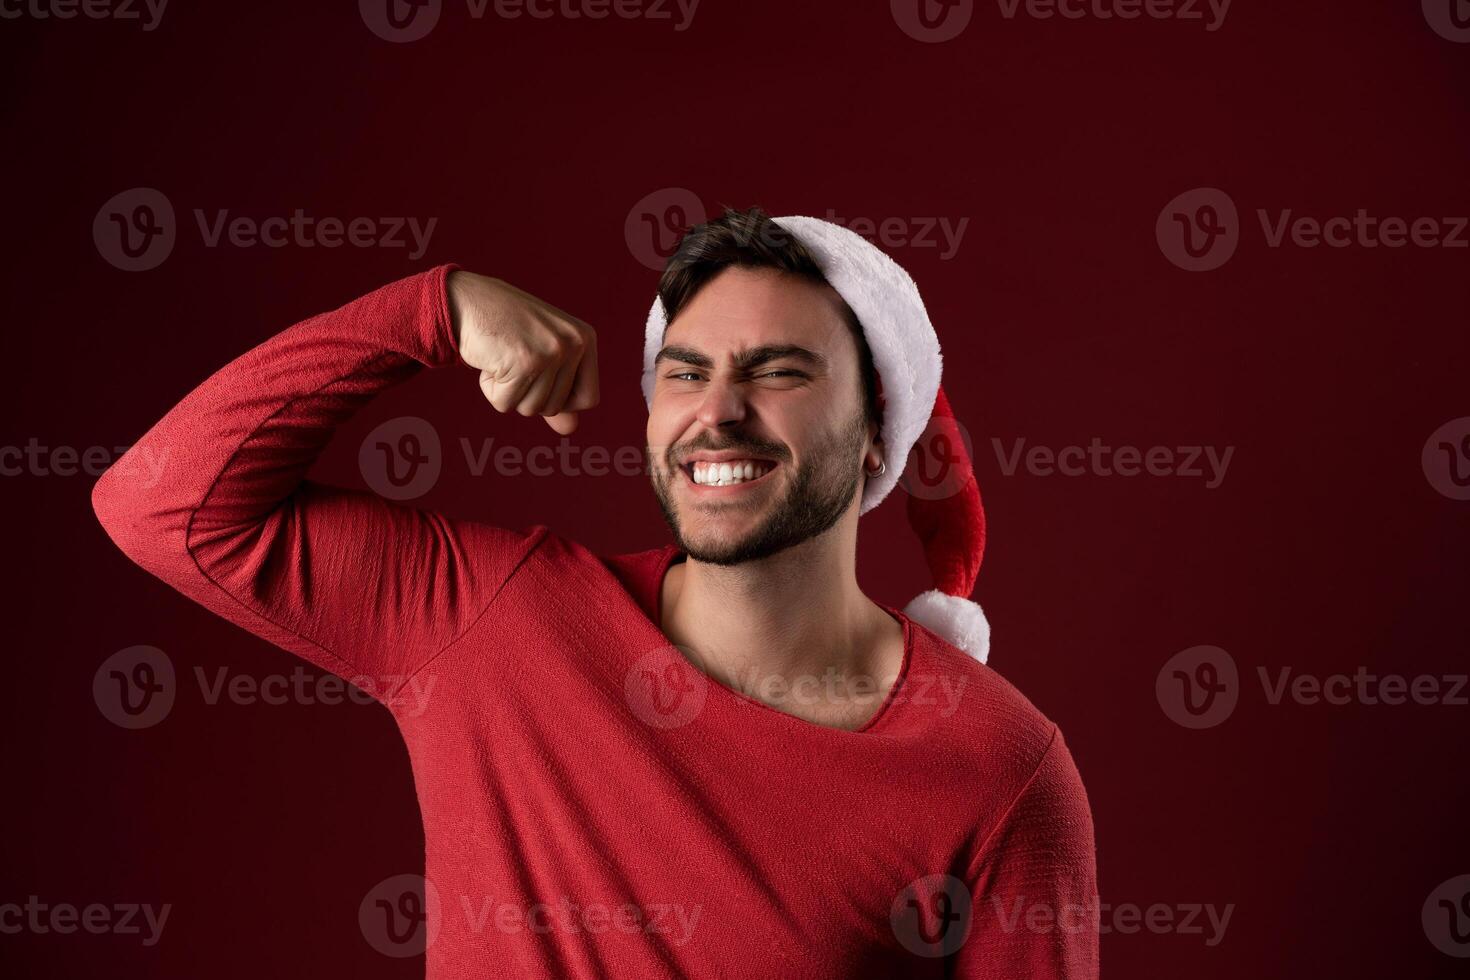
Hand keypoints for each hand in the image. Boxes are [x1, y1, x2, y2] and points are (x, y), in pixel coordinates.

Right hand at [446, 271, 598, 434]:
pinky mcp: (524, 363)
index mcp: (585, 338)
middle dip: (527, 393)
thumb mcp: (541, 355)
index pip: (588, 399)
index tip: (540, 377)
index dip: (562, 400)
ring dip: (508, 391)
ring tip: (503, 357)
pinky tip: (490, 359)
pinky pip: (506, 404)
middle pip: (554, 407)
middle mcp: (573, 344)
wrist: (467, 300)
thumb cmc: (505, 327)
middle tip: (514, 358)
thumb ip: (557, 391)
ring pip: (530, 409)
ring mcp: (550, 353)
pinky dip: (491, 388)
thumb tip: (570, 429)